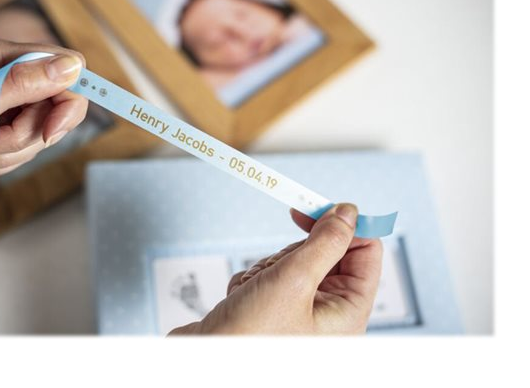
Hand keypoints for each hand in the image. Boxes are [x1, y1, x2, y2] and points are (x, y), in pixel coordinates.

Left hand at [0, 36, 87, 198]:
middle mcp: (4, 73)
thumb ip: (20, 84)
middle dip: (30, 132)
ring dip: (10, 149)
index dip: (66, 100)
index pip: (64, 66)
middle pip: (56, 103)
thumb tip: (70, 67)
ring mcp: (4, 100)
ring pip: (42, 130)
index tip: (50, 131)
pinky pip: (27, 147)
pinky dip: (4, 159)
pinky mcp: (2, 124)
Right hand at [169, 204, 382, 334]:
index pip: (366, 252)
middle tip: (277, 270)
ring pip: (293, 259)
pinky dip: (252, 278)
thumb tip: (348, 213)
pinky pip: (270, 273)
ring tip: (254, 291)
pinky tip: (242, 298)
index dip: (345, 225)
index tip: (318, 206)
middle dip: (293, 253)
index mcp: (347, 312)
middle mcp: (328, 313)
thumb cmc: (248, 338)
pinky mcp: (273, 307)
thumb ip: (325, 242)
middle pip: (325, 253)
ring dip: (268, 267)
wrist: (200, 359)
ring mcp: (299, 310)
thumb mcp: (293, 281)